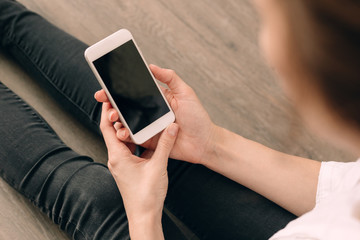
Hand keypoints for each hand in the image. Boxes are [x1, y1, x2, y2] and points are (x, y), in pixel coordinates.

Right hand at [95, 64, 216, 164]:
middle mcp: (149, 111)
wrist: (204, 142)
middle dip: (111, 103)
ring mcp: (147, 126)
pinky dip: (124, 134)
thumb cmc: (198, 117)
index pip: (134, 91)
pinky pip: (132, 137)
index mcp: (156, 98)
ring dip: (115, 118)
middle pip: (126, 106)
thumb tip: (151, 65)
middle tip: (104, 100)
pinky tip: (121, 132)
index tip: (106, 86)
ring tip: (113, 116)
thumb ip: (170, 78)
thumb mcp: (185, 93)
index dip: (119, 89)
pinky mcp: (148, 140)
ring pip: (126, 121)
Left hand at [99, 102, 178, 237]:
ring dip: (129, 129)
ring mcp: (122, 164)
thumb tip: (172, 126)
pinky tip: (147, 136)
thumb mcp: (158, 165)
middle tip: (125, 104)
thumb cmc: (146, 195)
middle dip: (119, 118)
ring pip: (123, 141)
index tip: (109, 99)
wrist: (145, 215)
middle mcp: (116, 159)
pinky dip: (136, 141)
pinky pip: (130, 150)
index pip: (107, 128)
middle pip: (114, 132)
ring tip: (137, 116)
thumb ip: (165, 144)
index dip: (107, 112)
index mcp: (117, 156)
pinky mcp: (129, 169)